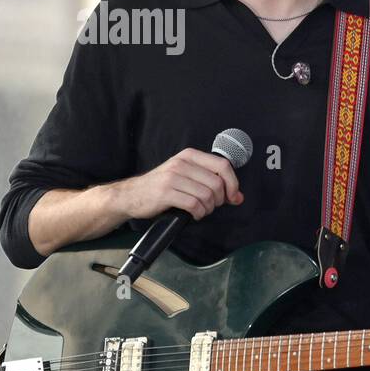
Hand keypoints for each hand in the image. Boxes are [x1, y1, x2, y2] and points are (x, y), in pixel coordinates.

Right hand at [116, 148, 243, 220]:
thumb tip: (238, 197)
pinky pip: (194, 205)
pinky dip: (199, 213)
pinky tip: (194, 214)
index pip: (223, 165)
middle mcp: (182, 163)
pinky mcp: (166, 193)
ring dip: (208, 208)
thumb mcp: (187, 177)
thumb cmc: (162, 187)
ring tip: (201, 210)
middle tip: (210, 205)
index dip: (233, 183)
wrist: (131, 195)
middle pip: (217, 183)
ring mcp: (173, 177)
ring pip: (207, 195)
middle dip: (219, 199)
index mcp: (190, 156)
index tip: (233, 196)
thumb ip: (212, 183)